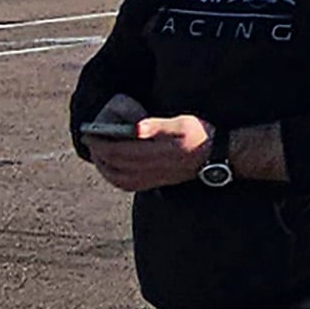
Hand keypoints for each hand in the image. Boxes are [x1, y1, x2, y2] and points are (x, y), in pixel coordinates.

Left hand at [91, 113, 212, 193]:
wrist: (219, 156)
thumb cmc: (201, 134)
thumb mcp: (181, 123)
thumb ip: (156, 126)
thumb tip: (133, 127)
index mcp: (155, 153)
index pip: (118, 152)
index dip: (100, 144)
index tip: (89, 134)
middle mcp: (152, 170)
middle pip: (115, 167)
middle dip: (99, 155)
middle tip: (90, 142)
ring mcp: (154, 179)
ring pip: (120, 179)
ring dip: (105, 169)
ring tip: (98, 156)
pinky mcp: (158, 182)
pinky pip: (130, 186)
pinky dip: (116, 179)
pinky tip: (115, 171)